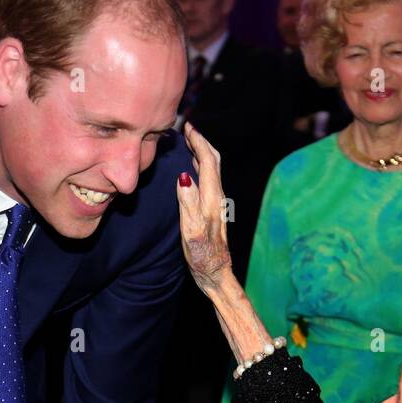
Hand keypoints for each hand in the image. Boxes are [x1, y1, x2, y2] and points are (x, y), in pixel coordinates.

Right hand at [175, 121, 232, 292]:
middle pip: (214, 161)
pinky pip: (208, 180)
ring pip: (212, 169)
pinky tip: (193, 168)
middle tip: (188, 129)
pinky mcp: (213, 210)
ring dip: (202, 152)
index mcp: (212, 199)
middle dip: (202, 142)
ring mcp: (216, 204)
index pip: (207, 162)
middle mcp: (217, 198)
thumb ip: (188, 203)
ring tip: (190, 142)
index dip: (198, 142)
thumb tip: (184, 176)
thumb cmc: (202, 257)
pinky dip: (200, 166)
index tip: (188, 127)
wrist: (216, 274)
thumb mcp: (191, 231)